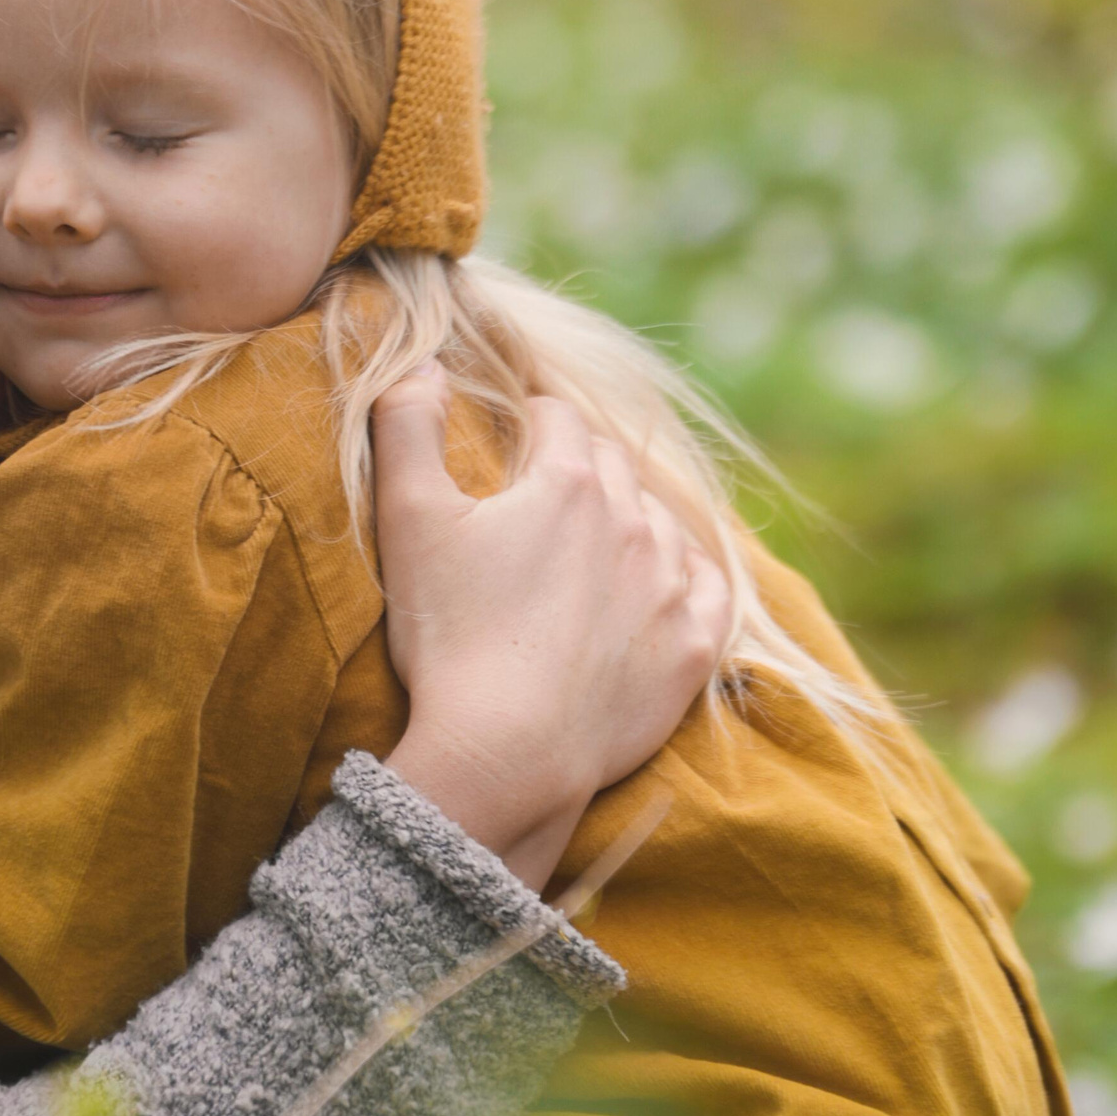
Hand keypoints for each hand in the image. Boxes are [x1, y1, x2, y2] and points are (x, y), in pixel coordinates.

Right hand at [374, 370, 731, 885]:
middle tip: (544, 498)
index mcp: (567, 481)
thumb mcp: (407, 519)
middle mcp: (633, 521)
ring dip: (631, 521)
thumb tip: (424, 363)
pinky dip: (688, 577)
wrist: (506, 753)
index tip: (509, 442)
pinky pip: (710, 588)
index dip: (527, 423)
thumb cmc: (450, 636)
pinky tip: (664, 585)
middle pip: (613, 465)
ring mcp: (669, 587)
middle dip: (581, 468)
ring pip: (661, 523)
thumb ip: (406, 426)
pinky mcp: (691, 650)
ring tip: (595, 547)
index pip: (556, 418)